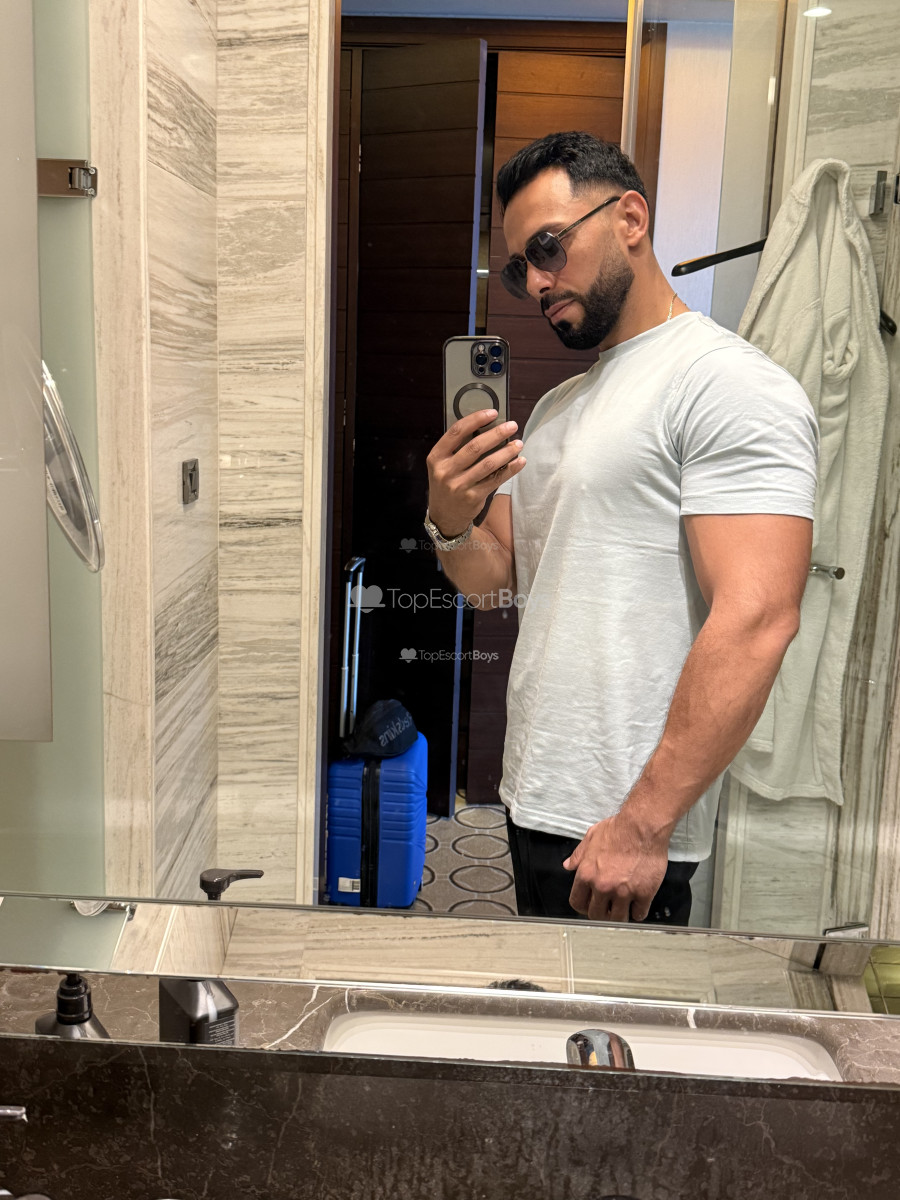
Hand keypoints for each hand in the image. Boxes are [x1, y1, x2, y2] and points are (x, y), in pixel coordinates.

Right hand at [426, 410, 523, 535]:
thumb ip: (457, 449)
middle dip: (497, 434)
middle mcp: (445, 471)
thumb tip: (486, 428)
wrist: (444, 517)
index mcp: (436, 457)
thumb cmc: (447, 484)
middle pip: (474, 447)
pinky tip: (519, 462)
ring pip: (488, 464)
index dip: (475, 419)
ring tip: (519, 444)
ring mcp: (459, 485)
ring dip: (506, 452)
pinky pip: (495, 480)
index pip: (456, 432)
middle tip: (512, 426)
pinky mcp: (473, 497)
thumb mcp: (443, 465)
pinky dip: (510, 469)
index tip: (492, 413)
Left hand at [563, 814, 668, 921]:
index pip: (577, 902)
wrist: (642, 827)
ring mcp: (623, 892)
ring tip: (622, 910)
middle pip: (596, 915)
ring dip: (619, 916)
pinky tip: (638, 906)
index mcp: (587, 874)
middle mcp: (603, 886)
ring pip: (617, 919)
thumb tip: (569, 865)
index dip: (582, 906)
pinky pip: (639, 914)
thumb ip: (578, 855)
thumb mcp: (591, 837)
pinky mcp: (643, 894)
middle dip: (601, 913)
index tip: (588, 906)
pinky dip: (638, 912)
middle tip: (607, 909)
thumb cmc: (619, 829)